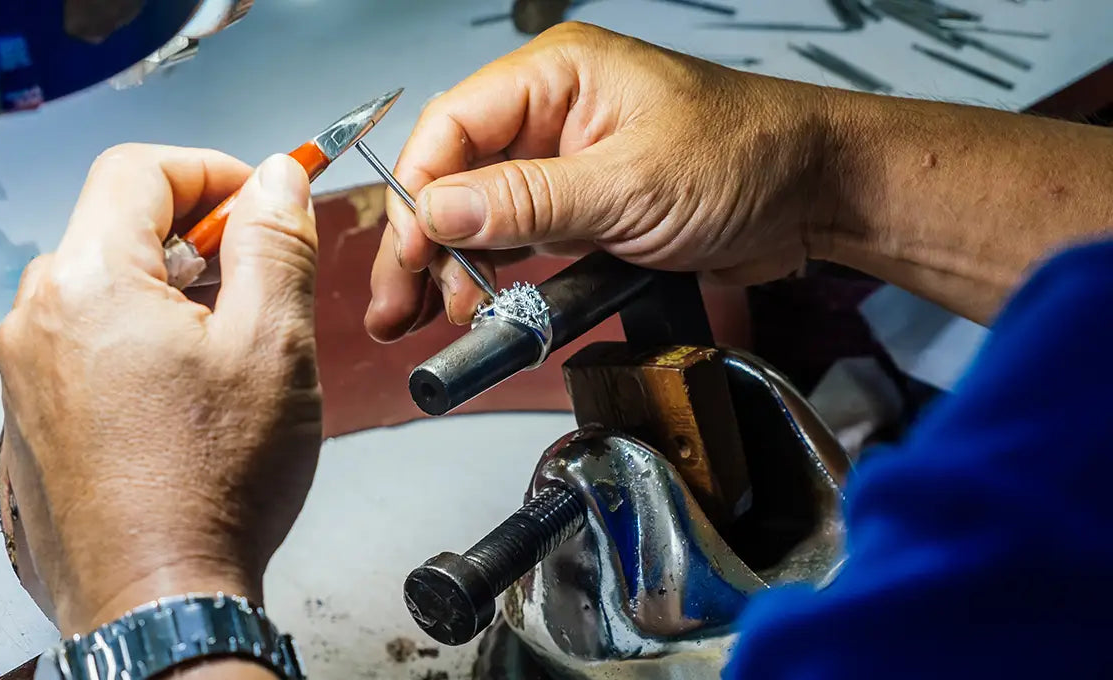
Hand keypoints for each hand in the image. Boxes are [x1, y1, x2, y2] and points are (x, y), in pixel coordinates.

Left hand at [0, 145, 321, 635]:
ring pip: (104, 286)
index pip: (140, 170)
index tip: (260, 198)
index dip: (212, 170)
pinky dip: (139, 338)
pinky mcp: (33, 415)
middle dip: (198, 235)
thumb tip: (276, 179)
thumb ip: (275, 243)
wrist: (157, 599)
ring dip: (171, 289)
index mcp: (90, 283)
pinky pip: (86, 341)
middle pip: (118, 226)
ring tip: (230, 344)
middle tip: (259, 278)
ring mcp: (26, 371)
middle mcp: (38, 318)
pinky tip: (188, 391)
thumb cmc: (212, 486)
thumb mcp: (273, 344)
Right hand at [365, 22, 834, 341]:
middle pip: (456, 174)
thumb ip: (529, 201)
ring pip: (483, 213)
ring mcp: (567, 164)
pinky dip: (498, 274)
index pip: (452, 126)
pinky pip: (522, 239)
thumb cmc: (749, 157)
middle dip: (425, 241)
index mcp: (557, 77)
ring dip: (457, 266)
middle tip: (402, 304)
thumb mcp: (630, 184)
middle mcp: (552, 115)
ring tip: (445, 316)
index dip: (419, 193)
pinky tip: (482, 305)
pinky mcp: (586, 208)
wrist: (817, 195)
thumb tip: (441, 212)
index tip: (409, 254)